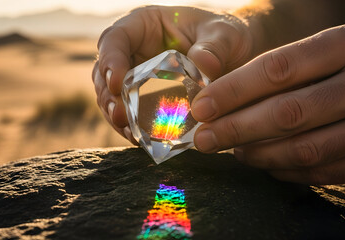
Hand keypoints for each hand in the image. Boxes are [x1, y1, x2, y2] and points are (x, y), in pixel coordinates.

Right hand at [92, 5, 252, 142]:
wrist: (238, 57)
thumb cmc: (226, 36)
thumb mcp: (225, 35)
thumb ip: (214, 48)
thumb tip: (204, 68)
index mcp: (144, 26)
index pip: (115, 38)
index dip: (110, 60)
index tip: (117, 83)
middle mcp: (135, 52)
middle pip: (106, 73)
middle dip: (110, 97)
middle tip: (121, 116)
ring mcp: (139, 79)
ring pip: (115, 99)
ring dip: (119, 117)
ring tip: (129, 132)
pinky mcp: (148, 102)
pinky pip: (134, 117)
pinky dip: (136, 129)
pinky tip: (143, 140)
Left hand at [192, 24, 344, 183]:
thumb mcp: (331, 50)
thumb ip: (283, 69)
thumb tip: (223, 98)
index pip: (277, 69)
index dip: (233, 91)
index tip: (202, 107)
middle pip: (286, 113)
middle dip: (235, 129)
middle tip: (204, 138)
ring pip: (302, 149)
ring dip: (257, 153)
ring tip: (232, 150)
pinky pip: (321, 172)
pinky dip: (285, 171)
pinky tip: (264, 163)